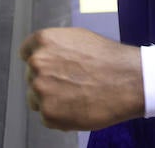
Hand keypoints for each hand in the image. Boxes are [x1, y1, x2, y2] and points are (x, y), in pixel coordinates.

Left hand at [20, 27, 143, 131]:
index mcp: (44, 41)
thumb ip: (55, 47)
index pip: (26, 53)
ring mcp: (41, 89)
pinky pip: (47, 117)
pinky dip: (60, 116)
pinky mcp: (48, 113)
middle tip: (71, 84)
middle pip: (31, 77)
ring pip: (36, 99)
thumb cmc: (108, 59)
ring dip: (51, 100)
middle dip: (47, 81)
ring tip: (76, 96)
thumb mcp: (78, 38)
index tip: (49, 69)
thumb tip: (44, 56)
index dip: (40, 62)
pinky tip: (78, 107)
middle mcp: (37, 63)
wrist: (128, 81)